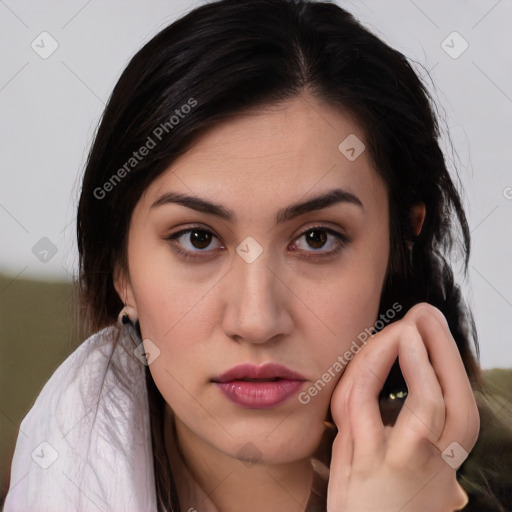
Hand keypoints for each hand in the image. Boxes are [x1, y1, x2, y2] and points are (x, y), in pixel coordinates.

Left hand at [327, 303, 479, 511]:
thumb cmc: (379, 504)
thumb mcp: (401, 466)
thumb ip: (403, 429)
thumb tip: (398, 383)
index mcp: (443, 460)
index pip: (458, 403)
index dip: (446, 360)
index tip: (431, 326)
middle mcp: (436, 464)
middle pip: (452, 398)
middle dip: (441, 348)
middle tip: (426, 312)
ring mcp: (403, 464)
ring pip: (424, 399)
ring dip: (411, 353)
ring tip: (404, 325)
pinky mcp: (368, 463)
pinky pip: (369, 405)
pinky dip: (376, 369)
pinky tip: (374, 350)